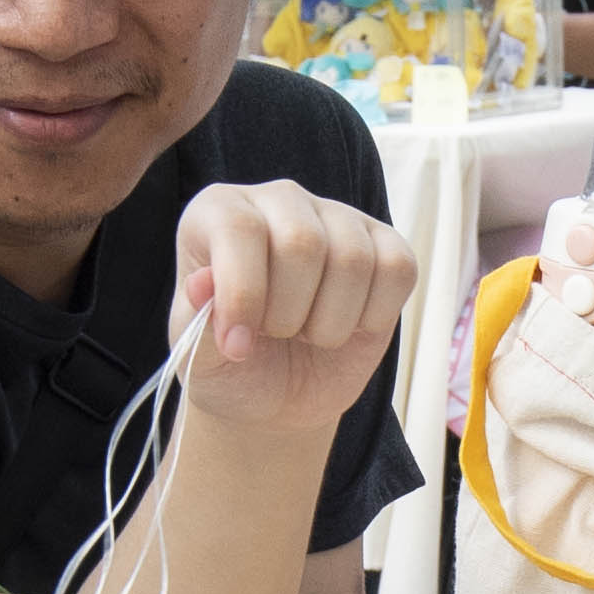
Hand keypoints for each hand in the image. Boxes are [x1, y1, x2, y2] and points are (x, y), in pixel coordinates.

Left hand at [169, 184, 417, 440]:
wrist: (279, 394)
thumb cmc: (233, 366)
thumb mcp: (201, 357)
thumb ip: (196, 321)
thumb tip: (203, 284)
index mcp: (218, 213)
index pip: (239, 229)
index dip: (242, 295)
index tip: (237, 347)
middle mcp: (278, 200)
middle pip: (301, 244)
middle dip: (289, 314)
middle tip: (276, 335)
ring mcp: (336, 217)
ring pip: (352, 259)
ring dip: (329, 323)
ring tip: (307, 331)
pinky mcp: (385, 244)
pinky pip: (397, 270)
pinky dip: (373, 316)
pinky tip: (348, 324)